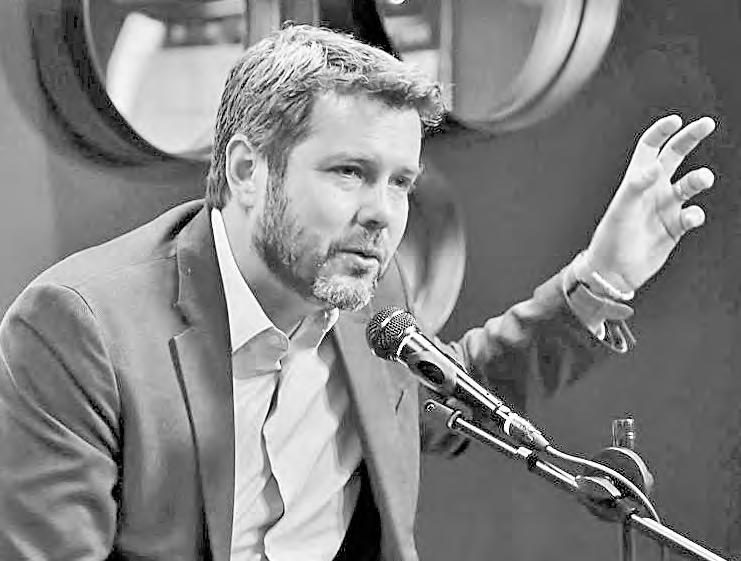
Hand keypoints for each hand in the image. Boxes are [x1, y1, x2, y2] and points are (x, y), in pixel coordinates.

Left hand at [584, 115, 715, 292]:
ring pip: (689, 184)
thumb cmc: (611, 238)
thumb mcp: (621, 209)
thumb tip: (653, 168)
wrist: (614, 271)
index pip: (650, 148)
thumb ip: (636, 187)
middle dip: (690, 138)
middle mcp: (653, 190)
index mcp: (636, 180)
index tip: (676, 120)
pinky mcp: (675, 227)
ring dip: (699, 178)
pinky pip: (693, 215)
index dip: (661, 132)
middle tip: (706, 124)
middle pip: (675, 155)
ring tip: (703, 179)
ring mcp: (665, 208)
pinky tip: (688, 219)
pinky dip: (695, 214)